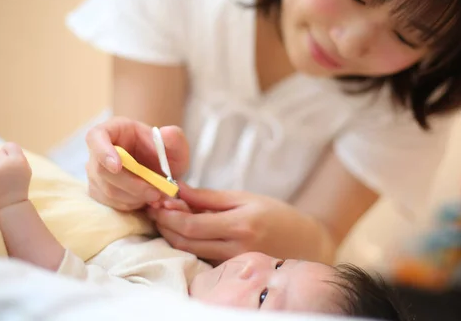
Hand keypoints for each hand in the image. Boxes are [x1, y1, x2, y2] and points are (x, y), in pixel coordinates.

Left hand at [0, 143, 31, 211]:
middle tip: (2, 174)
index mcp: (17, 161)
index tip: (10, 163)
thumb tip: (2, 148)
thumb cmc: (17, 187)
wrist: (6, 206)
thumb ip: (16, 156)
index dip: (9, 153)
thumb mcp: (25, 170)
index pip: (10, 145)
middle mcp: (3, 163)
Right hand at [85, 116, 189, 210]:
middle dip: (131, 185)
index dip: (103, 152)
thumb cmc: (164, 152)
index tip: (117, 167)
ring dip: (134, 197)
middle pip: (101, 170)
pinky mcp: (98, 191)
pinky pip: (110, 203)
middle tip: (156, 193)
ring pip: (107, 190)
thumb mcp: (176, 144)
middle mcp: (98, 151)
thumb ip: (175, 137)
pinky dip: (131, 205)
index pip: (96, 137)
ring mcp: (95, 173)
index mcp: (113, 130)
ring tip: (156, 195)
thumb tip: (166, 132)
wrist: (160, 169)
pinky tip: (145, 199)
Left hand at [147, 184, 328, 262]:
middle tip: (154, 208)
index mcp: (241, 225)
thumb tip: (177, 189)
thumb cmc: (277, 216)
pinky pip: (201, 258)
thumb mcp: (245, 198)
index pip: (192, 225)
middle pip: (186, 241)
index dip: (168, 215)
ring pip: (190, 252)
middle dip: (164, 225)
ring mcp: (234, 264)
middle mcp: (236, 249)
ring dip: (172, 235)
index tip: (156, 201)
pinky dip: (188, 244)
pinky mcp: (232, 272)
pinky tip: (184, 230)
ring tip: (166, 216)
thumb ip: (209, 197)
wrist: (306, 243)